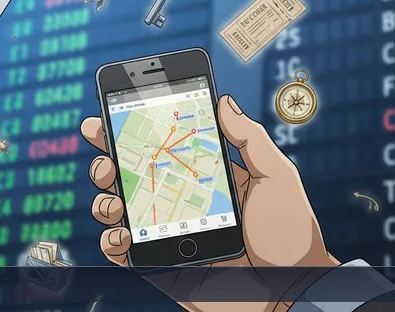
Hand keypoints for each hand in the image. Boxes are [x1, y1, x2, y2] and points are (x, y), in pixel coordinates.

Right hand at [83, 95, 339, 311]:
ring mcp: (164, 231)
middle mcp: (177, 199)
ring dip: (104, 198)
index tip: (111, 113)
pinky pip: (120, 250)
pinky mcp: (158, 262)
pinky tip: (121, 234)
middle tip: (105, 154)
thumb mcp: (276, 177)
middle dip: (106, 158)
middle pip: (128, 173)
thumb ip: (249, 139)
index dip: (131, 129)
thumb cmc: (290, 236)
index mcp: (201, 175)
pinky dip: (110, 240)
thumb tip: (223, 101)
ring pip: (116, 208)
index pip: (160, 146)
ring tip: (114, 200)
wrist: (290, 292)